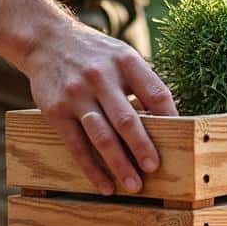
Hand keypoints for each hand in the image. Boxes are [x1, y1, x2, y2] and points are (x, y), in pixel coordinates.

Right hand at [24, 20, 177, 194]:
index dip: (170, 117)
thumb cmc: (95, 55)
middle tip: (154, 168)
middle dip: (142, 147)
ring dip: (119, 164)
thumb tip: (170, 120)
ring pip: (102, 136)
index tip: (181, 139)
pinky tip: (104, 185)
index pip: (156, 92)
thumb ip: (143, 83)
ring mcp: (76, 95)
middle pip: (126, 119)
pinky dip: (91, 168)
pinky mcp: (56, 111)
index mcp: (126, 62)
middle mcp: (101, 77)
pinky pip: (76, 145)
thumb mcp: (122, 56)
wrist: (46, 40)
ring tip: (134, 185)